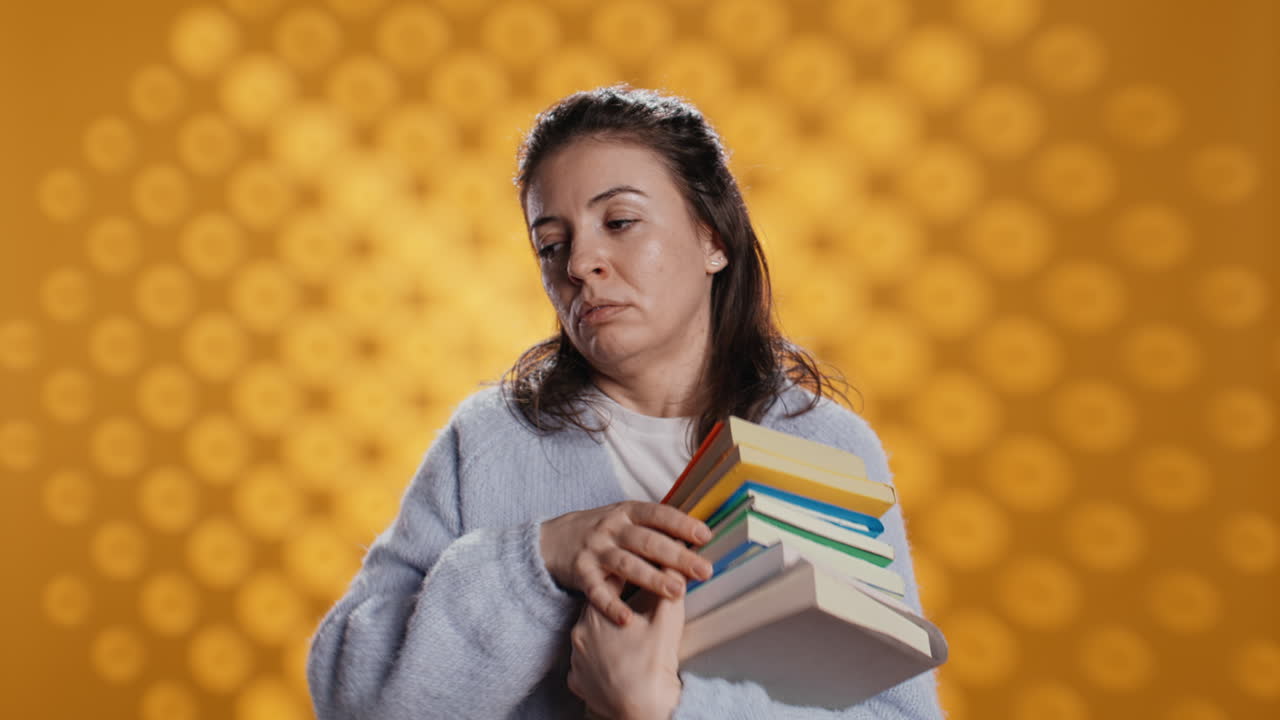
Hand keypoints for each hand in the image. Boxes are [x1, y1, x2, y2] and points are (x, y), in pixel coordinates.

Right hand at [540, 501, 713, 624]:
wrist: (553, 539)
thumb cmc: (603, 531)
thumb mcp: (625, 519)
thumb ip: (655, 527)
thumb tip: (700, 538)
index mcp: (628, 512)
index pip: (658, 514)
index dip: (681, 524)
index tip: (705, 535)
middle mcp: (612, 528)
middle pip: (647, 541)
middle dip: (677, 557)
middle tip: (703, 571)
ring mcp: (595, 550)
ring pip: (627, 564)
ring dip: (652, 578)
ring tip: (676, 592)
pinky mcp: (581, 573)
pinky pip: (598, 591)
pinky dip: (612, 605)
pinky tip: (627, 619)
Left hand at [569, 576, 684, 719]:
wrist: (645, 708)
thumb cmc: (654, 661)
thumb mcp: (667, 616)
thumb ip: (670, 583)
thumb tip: (674, 563)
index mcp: (596, 611)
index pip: (607, 583)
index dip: (624, 578)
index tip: (634, 576)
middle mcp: (579, 633)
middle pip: (596, 610)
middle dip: (614, 608)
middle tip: (633, 611)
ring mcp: (576, 659)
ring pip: (588, 637)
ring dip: (604, 634)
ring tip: (625, 638)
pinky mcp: (577, 681)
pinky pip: (584, 665)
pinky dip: (598, 661)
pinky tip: (613, 662)